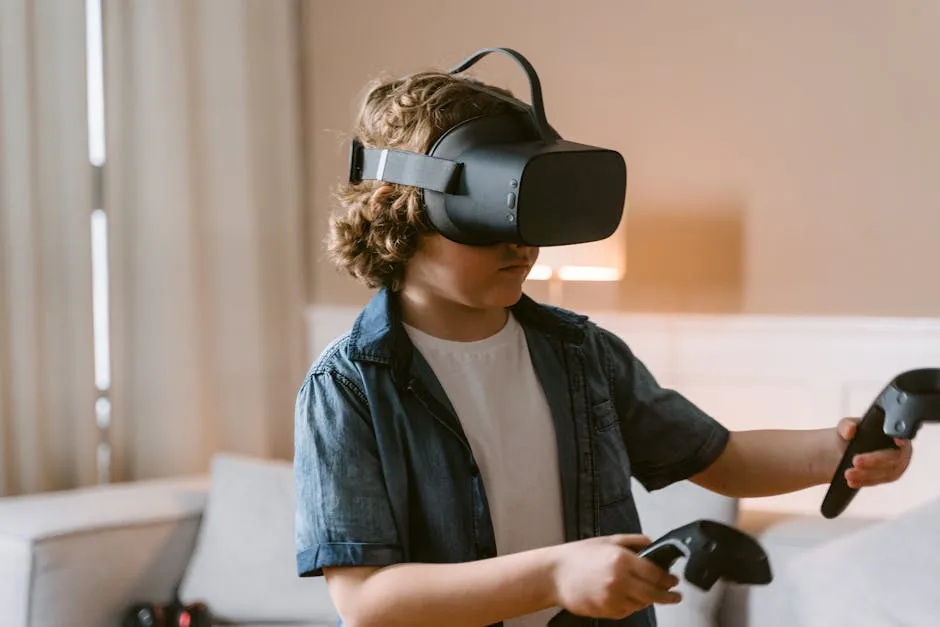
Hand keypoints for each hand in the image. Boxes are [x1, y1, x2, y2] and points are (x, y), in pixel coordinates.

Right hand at [551, 534, 680, 619]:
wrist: (554, 575)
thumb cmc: (578, 555)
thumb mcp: (607, 541)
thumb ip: (632, 541)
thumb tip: (652, 543)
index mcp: (621, 559)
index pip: (655, 573)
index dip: (668, 579)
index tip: (674, 580)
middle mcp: (619, 580)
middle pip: (653, 593)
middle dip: (667, 595)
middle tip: (675, 596)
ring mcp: (613, 597)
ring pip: (641, 604)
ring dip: (647, 600)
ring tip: (646, 593)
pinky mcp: (606, 611)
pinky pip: (627, 611)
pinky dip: (631, 606)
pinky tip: (627, 597)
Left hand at [836, 417, 913, 487]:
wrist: (840, 450)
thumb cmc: (848, 435)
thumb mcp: (844, 426)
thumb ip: (846, 425)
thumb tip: (851, 429)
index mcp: (893, 431)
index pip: (903, 435)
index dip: (903, 439)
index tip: (897, 440)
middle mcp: (899, 448)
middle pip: (894, 457)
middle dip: (875, 460)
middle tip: (856, 461)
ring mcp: (895, 465)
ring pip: (885, 473)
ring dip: (866, 474)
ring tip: (848, 473)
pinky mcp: (886, 477)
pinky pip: (877, 481)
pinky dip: (864, 482)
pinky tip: (852, 482)